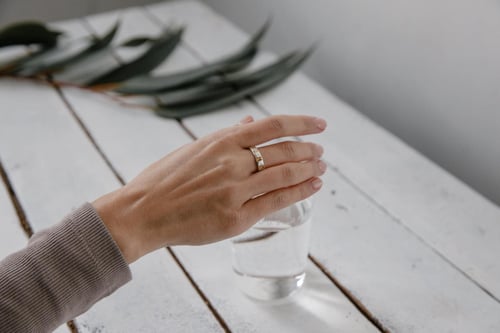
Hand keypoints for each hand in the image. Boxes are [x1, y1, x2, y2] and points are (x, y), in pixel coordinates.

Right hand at [92, 114, 326, 262]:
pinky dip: (299, 192)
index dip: (303, 123)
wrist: (142, 213)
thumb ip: (226, 135)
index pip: (273, 126)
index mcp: (220, 140)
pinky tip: (313, 187)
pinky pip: (275, 201)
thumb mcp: (193, 148)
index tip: (320, 124)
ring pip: (284, 175)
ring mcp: (234, 190)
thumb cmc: (164, 179)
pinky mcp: (236, 218)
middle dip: (308, 150)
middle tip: (321, 153)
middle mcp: (231, 162)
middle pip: (284, 151)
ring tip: (321, 169)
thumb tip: (251, 121)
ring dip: (309, 170)